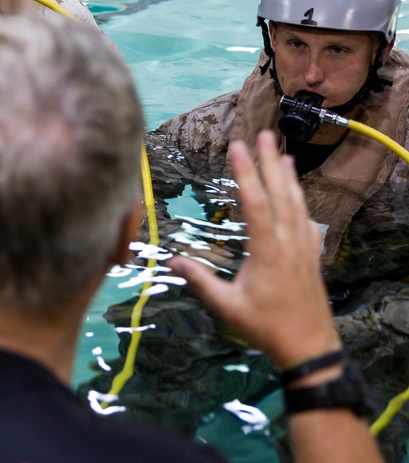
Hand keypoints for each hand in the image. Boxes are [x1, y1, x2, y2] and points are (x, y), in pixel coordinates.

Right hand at [168, 130, 340, 369]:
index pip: (255, 201)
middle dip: (270, 162)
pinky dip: (300, 200)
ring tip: (283, 154)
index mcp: (267, 249)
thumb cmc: (265, 327)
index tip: (238, 147)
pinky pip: (305, 219)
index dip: (245, 172)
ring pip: (296, 203)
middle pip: (279, 193)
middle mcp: (288, 241)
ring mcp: (303, 248)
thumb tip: (171, 261)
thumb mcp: (227, 306)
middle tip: (265, 134)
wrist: (309, 347)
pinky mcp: (310, 256)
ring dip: (288, 177)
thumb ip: (201, 281)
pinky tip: (297, 193)